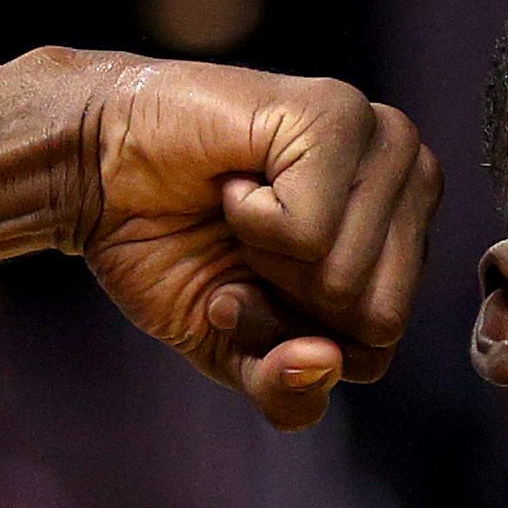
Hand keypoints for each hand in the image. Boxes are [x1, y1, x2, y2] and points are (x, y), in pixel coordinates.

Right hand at [66, 60, 442, 429]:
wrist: (95, 172)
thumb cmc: (171, 248)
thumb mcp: (234, 350)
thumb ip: (288, 392)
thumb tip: (323, 363)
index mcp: (404, 242)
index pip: (378, 347)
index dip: (297, 342)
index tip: (243, 292)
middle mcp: (412, 185)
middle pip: (379, 318)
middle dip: (289, 303)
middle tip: (246, 247)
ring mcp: (383, 144)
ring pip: (348, 276)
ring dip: (267, 256)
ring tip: (242, 208)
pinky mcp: (338, 115)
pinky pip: (311, 231)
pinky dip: (252, 219)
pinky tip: (238, 180)